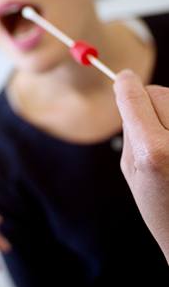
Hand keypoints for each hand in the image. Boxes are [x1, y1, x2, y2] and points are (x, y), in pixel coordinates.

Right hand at [113, 69, 168, 263]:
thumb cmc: (161, 207)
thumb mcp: (131, 170)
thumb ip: (131, 129)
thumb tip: (129, 92)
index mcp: (153, 151)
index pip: (135, 97)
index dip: (125, 85)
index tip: (123, 80)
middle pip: (160, 93)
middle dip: (149, 101)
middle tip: (149, 126)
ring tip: (168, 141)